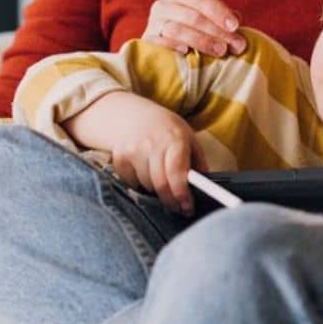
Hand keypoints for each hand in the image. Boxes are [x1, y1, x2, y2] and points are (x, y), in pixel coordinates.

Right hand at [67, 92, 198, 211]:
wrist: (134, 116)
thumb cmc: (167, 131)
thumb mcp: (189, 139)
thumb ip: (198, 163)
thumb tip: (203, 188)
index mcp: (175, 139)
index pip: (176, 173)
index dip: (182, 194)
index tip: (187, 208)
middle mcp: (152, 143)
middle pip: (160, 184)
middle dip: (171, 201)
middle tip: (178, 207)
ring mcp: (133, 149)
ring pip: (146, 186)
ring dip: (156, 190)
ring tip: (162, 181)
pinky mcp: (119, 156)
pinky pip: (131, 182)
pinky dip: (139, 183)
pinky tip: (144, 172)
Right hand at [144, 0, 245, 56]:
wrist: (166, 49)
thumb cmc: (194, 30)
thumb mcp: (208, 18)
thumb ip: (223, 18)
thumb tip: (236, 20)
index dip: (219, 12)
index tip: (235, 27)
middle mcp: (162, 4)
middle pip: (192, 16)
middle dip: (217, 31)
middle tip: (236, 45)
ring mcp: (152, 23)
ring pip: (178, 30)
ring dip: (202, 41)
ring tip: (221, 51)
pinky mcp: (146, 42)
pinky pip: (160, 43)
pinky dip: (175, 47)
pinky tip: (188, 53)